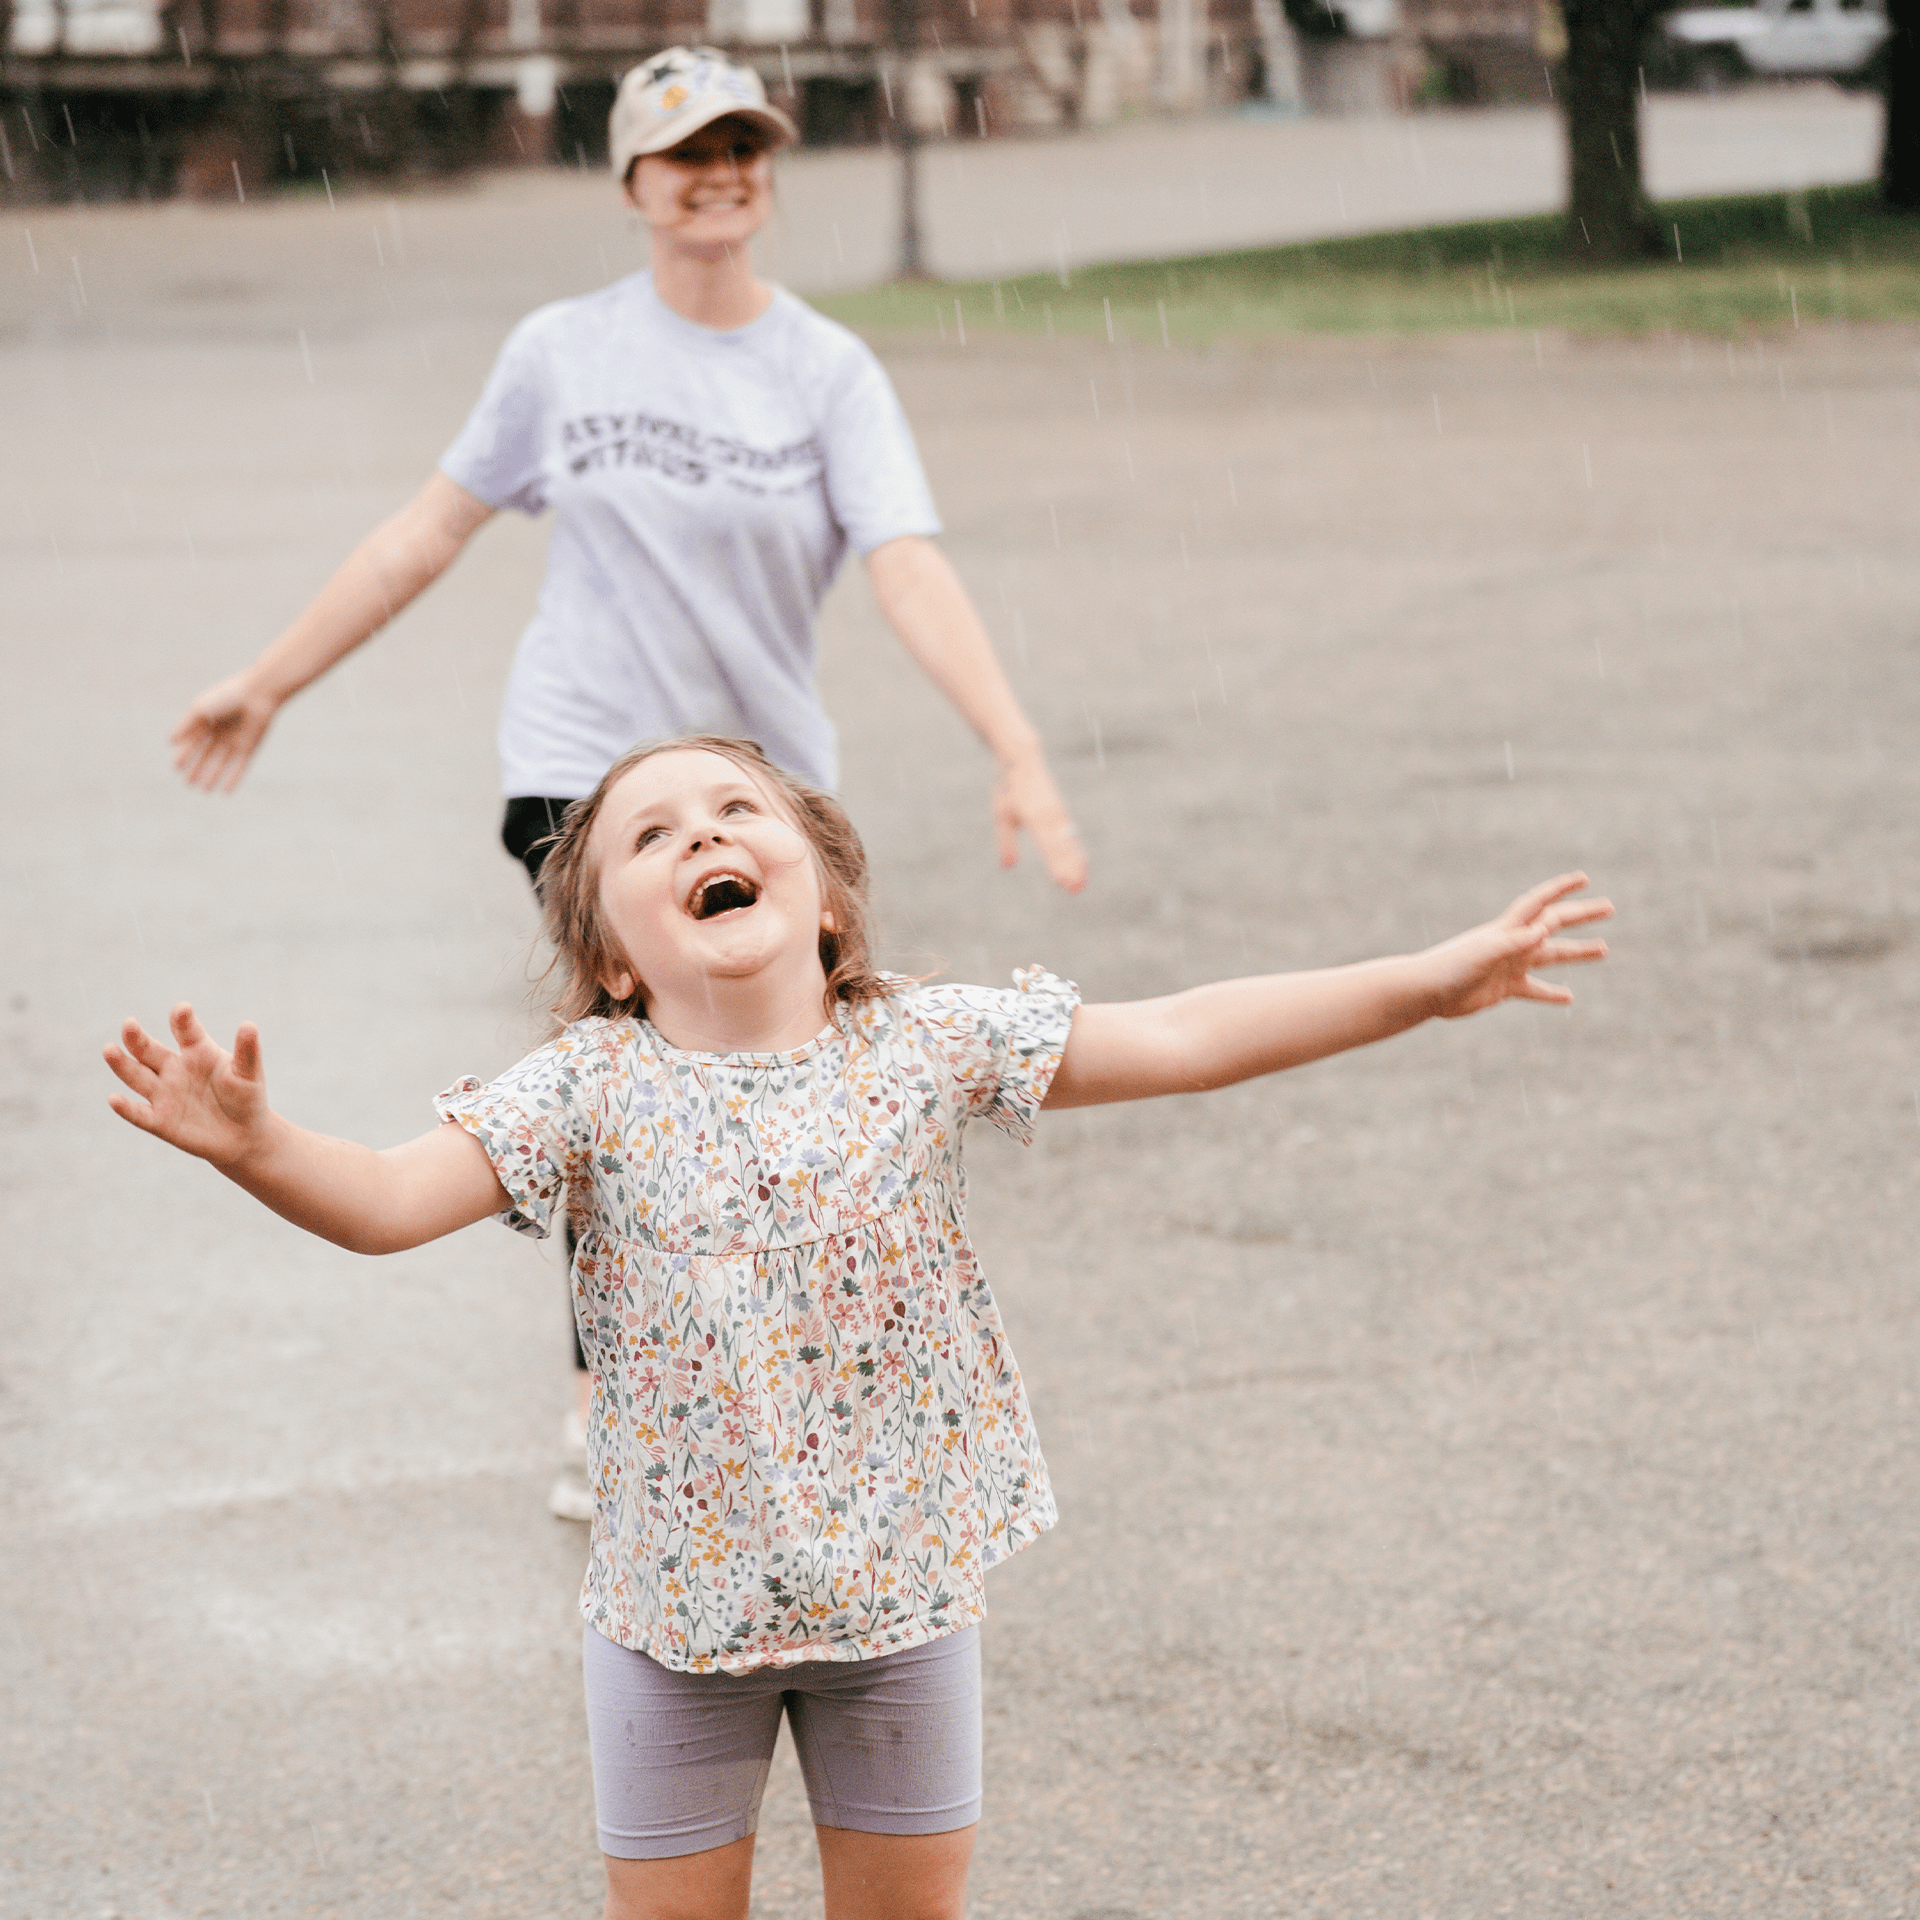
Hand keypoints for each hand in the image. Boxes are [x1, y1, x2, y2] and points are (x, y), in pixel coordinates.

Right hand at [104, 1004, 273, 1167]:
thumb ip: (248, 1051)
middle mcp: (174, 1068)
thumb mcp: (249, 1074)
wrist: (243, 1135)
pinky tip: (114, 1099)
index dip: (183, 1021)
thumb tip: (249, 1025)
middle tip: (129, 1024)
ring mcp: (164, 1094)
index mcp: (197, 1051)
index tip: (183, 1009)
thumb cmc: (245, 1096)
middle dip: (138, 1038)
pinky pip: (139, 1114)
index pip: (187, 1032)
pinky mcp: (160, 1121)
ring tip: (109, 1049)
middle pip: (150, 1050)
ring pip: (137, 1076)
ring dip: (122, 1064)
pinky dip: (126, 1108)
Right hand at [171, 674, 279, 791]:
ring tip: (203, 791)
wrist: (258, 695)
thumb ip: (186, 725)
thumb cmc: (227, 697)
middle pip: (206, 755)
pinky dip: (233, 778)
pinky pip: (239, 766)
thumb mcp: (201, 709)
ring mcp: (235, 741)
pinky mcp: (249, 747)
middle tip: (188, 784)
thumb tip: (170, 742)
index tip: (175, 768)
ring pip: (221, 763)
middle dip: (197, 769)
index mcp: (206, 722)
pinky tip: (226, 792)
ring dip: (212, 777)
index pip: (192, 743)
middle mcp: (220, 733)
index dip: (184, 756)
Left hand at [993, 745, 1087, 893]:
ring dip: (1076, 864)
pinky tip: (1083, 866)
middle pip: (1062, 848)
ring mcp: (1058, 815)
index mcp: (1033, 817)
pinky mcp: (1061, 814)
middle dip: (1069, 870)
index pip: (1047, 846)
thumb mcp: (1002, 816)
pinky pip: (1071, 836)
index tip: (1062, 882)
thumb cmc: (1009, 790)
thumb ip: (1006, 842)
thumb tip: (1008, 867)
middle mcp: (1049, 817)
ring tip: (1081, 884)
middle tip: (1076, 891)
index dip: (1056, 865)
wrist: (1022, 761)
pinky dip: (1077, 852)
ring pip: (1069, 843)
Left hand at [1420, 873, 1611, 1018]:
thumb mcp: (1485, 953)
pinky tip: (1569, 997)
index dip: (1561, 889)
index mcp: (1508, 930)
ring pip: (1551, 956)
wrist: (1426, 991)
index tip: (1584, 878)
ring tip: (1604, 949)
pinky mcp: (1504, 987)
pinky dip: (1551, 993)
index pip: (1540, 903)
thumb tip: (1544, 930)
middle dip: (1581, 915)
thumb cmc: (1450, 968)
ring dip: (1577, 952)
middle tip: (1609, 907)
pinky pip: (1534, 989)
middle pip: (1554, 924)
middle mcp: (1512, 943)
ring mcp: (1509, 965)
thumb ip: (1514, 942)